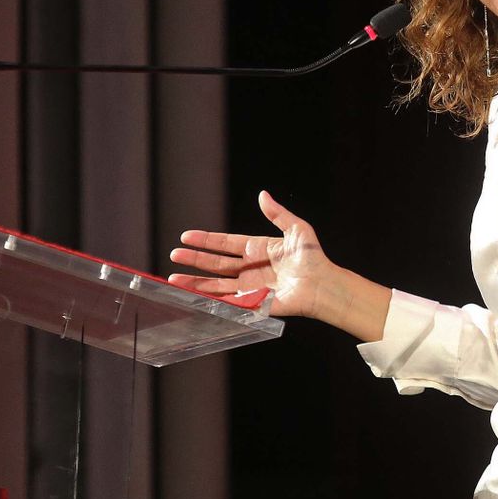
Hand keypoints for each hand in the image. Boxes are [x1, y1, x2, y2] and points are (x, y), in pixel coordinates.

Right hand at [168, 191, 337, 318]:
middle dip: (194, 259)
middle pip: (216, 264)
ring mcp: (250, 287)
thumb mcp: (296, 229)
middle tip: (174, 255)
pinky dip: (211, 299)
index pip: (225, 244)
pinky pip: (228, 301)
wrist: (323, 284)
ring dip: (195, 282)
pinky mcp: (254, 303)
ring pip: (216, 284)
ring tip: (173, 279)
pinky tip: (194, 297)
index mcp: (258, 249)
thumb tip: (262, 195)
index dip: (206, 240)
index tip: (186, 236)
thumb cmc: (315, 257)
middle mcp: (251, 268)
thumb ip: (277, 214)